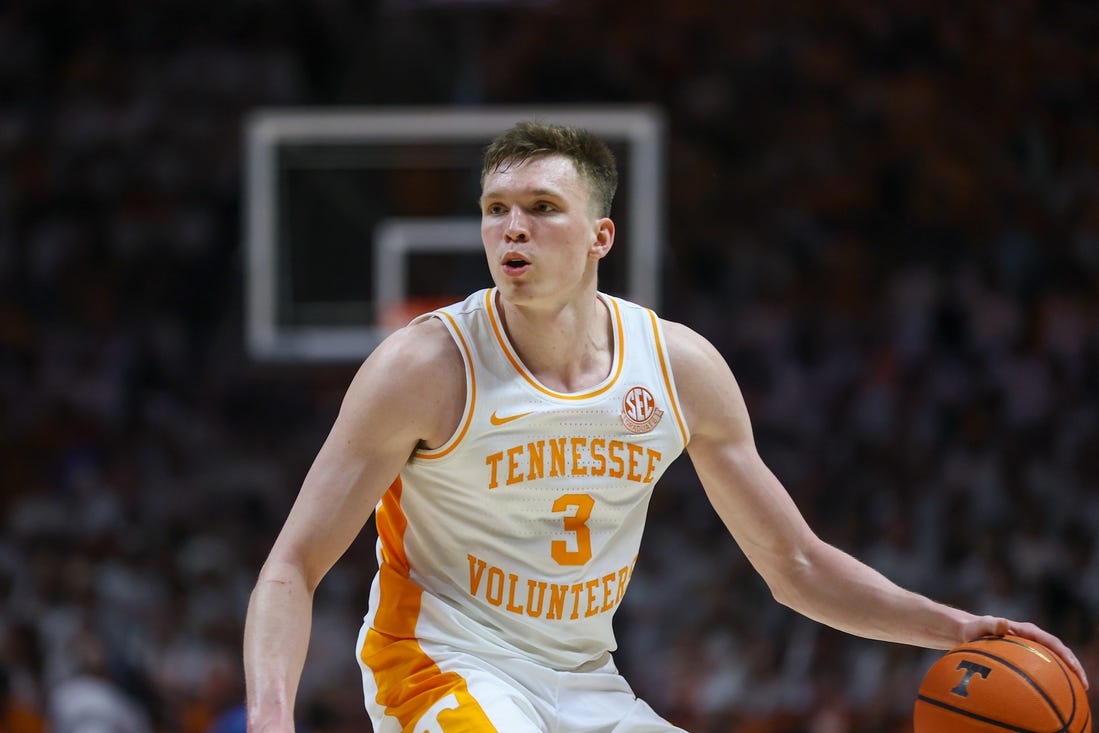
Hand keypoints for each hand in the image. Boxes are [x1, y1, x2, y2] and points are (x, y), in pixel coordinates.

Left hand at [963, 616, 1088, 689]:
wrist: (968, 631)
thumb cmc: (974, 628)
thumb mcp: (981, 625)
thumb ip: (992, 624)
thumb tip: (1004, 624)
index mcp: (1027, 631)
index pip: (1053, 643)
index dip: (1066, 656)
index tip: (1076, 669)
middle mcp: (1033, 639)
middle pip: (1060, 653)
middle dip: (1075, 668)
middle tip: (1085, 686)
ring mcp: (1031, 649)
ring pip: (1054, 662)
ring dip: (1067, 676)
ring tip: (1077, 694)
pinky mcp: (1026, 658)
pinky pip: (1042, 669)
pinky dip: (1049, 680)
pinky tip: (1051, 697)